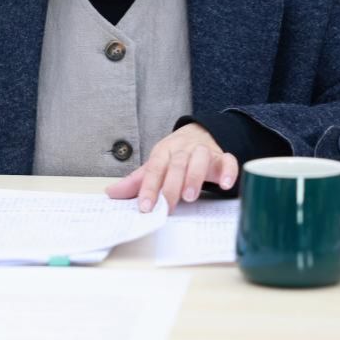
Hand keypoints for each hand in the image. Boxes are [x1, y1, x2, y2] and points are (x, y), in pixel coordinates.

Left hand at [105, 123, 238, 212]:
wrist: (201, 133)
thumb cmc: (175, 155)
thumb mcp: (155, 165)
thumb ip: (136, 182)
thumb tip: (111, 193)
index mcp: (164, 152)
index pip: (154, 168)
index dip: (148, 187)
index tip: (144, 206)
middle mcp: (183, 150)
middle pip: (176, 164)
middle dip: (172, 185)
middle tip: (168, 204)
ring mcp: (204, 152)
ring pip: (200, 158)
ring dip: (195, 176)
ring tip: (190, 196)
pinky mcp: (222, 158)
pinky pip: (229, 161)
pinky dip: (229, 172)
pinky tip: (225, 184)